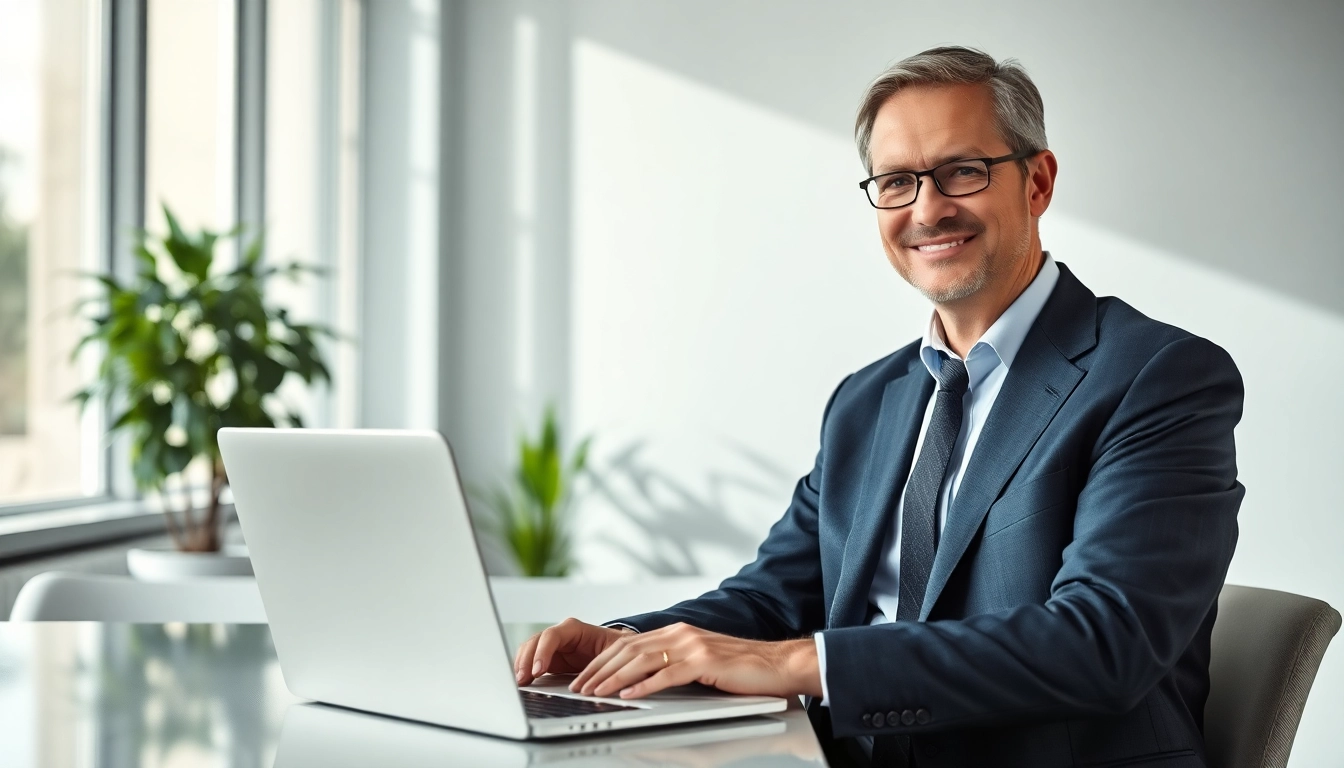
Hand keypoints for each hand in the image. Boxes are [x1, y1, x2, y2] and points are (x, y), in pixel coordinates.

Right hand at [513, 618, 634, 684]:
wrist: (617, 653)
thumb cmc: (616, 649)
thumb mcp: (613, 653)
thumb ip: (601, 662)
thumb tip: (594, 679)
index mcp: (574, 629)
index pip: (552, 635)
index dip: (542, 652)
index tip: (538, 670)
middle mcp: (560, 635)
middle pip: (535, 642)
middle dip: (526, 660)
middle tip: (522, 679)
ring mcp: (552, 646)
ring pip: (529, 650)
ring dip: (521, 665)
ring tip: (519, 682)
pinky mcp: (548, 659)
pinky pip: (530, 661)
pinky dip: (524, 669)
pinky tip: (522, 681)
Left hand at [568, 622, 820, 699]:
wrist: (778, 664)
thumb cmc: (741, 669)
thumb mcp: (699, 664)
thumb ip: (671, 666)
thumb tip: (638, 683)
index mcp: (676, 633)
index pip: (628, 645)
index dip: (601, 661)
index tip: (583, 678)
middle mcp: (680, 634)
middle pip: (628, 650)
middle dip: (599, 670)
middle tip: (579, 687)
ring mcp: (692, 645)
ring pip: (642, 660)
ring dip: (614, 678)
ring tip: (595, 691)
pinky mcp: (705, 661)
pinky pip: (668, 674)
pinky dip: (644, 686)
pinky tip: (629, 695)